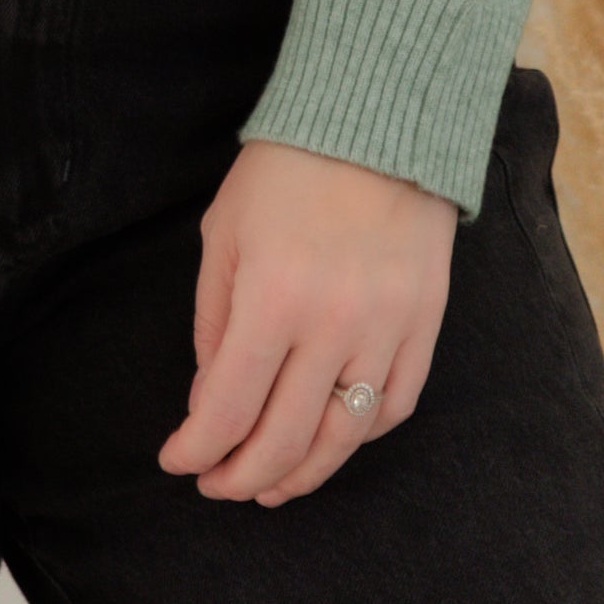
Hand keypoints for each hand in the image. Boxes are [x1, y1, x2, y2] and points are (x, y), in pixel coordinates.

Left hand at [157, 138, 455, 504]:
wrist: (377, 116)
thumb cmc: (286, 168)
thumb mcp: (225, 234)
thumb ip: (214, 324)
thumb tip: (210, 402)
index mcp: (272, 297)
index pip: (229, 408)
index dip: (197, 450)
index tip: (177, 461)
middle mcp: (333, 324)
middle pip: (285, 438)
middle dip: (244, 477)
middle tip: (219, 486)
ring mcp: (387, 328)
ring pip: (344, 436)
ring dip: (303, 474)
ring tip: (272, 486)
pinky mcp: (426, 323)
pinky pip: (395, 405)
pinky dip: (359, 434)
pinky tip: (331, 438)